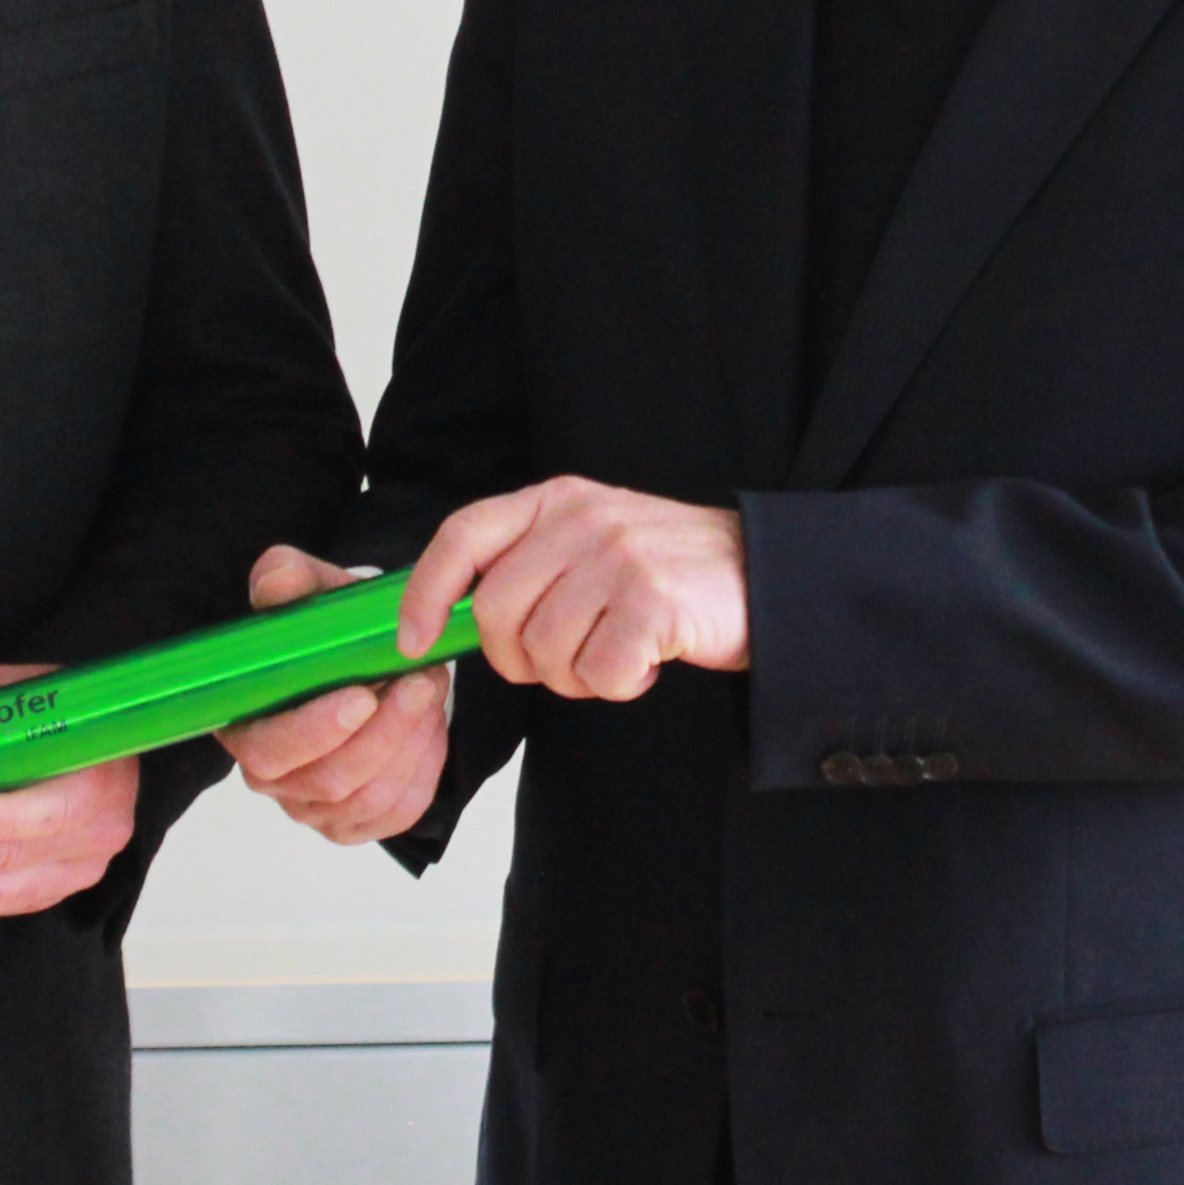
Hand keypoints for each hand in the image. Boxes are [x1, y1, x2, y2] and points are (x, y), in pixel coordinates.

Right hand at [221, 544, 452, 842]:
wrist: (357, 655)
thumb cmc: (324, 631)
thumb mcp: (306, 590)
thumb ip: (286, 580)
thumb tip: (279, 583)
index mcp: (244, 726)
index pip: (268, 751)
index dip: (315, 731)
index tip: (362, 695)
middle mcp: (273, 779)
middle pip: (329, 781)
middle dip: (385, 732)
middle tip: (420, 681)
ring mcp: (315, 806)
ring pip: (370, 798)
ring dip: (411, 742)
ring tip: (429, 689)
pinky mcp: (357, 821)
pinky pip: (399, 811)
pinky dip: (425, 767)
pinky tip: (430, 724)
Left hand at [408, 480, 748, 702]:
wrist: (768, 574)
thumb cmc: (670, 571)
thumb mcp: (592, 540)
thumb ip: (530, 562)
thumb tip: (452, 615)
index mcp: (556, 499)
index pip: (463, 537)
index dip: (426, 593)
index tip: (415, 640)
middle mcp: (581, 519)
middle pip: (497, 615)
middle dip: (520, 659)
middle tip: (567, 661)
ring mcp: (618, 557)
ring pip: (544, 652)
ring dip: (577, 676)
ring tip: (618, 653)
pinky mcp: (653, 601)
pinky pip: (598, 674)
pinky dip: (620, 684)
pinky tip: (648, 661)